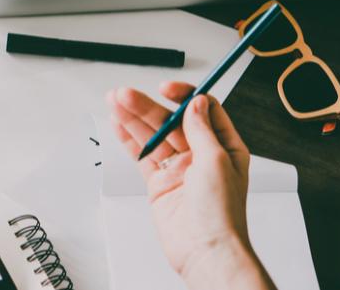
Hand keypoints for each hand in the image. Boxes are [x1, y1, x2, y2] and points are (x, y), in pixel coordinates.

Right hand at [108, 82, 275, 289]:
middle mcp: (201, 155)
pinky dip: (129, 139)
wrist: (205, 249)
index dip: (184, 96)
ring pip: (153, 136)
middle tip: (126, 95)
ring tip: (115, 102)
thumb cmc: (221, 213)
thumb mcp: (216, 160)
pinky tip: (118, 124)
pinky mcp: (159, 182)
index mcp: (223, 147)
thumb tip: (196, 103)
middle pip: (171, 121)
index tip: (166, 89)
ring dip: (133, 118)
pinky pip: (142, 155)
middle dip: (147, 107)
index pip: (202, 110)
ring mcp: (178, 169)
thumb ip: (202, 130)